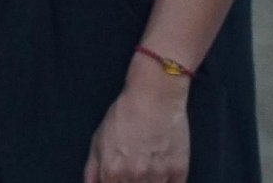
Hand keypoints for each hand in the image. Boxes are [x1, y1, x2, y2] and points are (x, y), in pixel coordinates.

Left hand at [83, 59, 189, 182]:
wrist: (154, 98)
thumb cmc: (123, 116)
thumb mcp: (98, 141)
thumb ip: (93, 170)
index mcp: (112, 172)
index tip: (116, 179)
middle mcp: (135, 177)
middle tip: (131, 171)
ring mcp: (158, 176)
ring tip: (144, 168)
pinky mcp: (179, 171)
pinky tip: (160, 172)